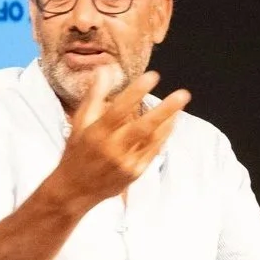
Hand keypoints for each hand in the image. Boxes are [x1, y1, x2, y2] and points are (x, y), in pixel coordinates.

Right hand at [55, 66, 190, 208]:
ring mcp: (127, 162)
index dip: (136, 92)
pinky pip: (155, 150)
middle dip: (165, 110)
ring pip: (154, 139)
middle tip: (183, 94)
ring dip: (169, 120)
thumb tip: (104, 70)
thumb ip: (94, 96)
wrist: (76, 189)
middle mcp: (113, 148)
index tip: (153, 76)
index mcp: (97, 133)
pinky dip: (164, 134)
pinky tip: (172, 121)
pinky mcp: (136, 172)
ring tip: (181, 102)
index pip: (120, 109)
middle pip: (144, 127)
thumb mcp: (80, 123)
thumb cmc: (77, 151)